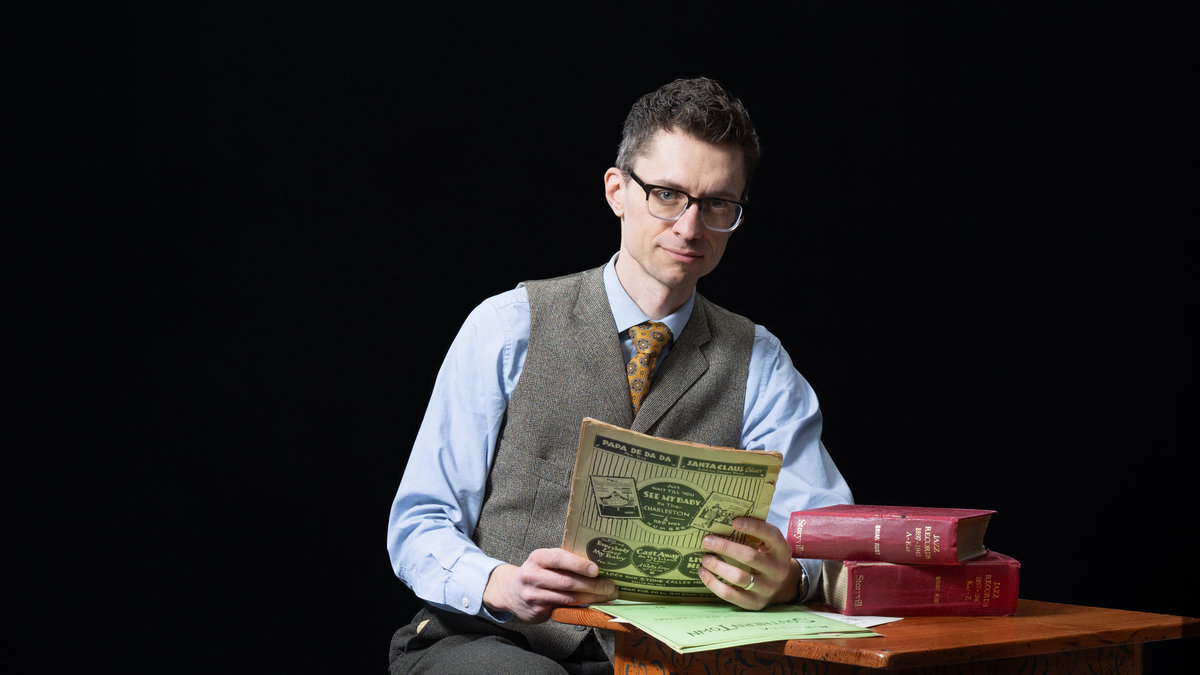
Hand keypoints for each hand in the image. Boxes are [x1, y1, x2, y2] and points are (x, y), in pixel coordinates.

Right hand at [482, 548, 618, 622]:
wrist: (511, 592)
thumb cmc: (537, 572)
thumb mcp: (545, 561)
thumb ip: (564, 561)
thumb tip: (597, 566)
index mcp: (537, 558)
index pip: (559, 559)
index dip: (579, 564)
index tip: (597, 569)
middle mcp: (532, 576)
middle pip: (566, 582)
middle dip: (592, 585)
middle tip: (610, 587)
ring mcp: (534, 595)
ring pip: (567, 598)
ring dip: (590, 598)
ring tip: (606, 596)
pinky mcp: (537, 611)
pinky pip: (564, 609)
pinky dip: (581, 607)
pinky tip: (592, 605)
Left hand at [698, 517, 803, 609]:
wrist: (783, 586)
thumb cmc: (768, 557)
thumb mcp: (769, 545)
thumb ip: (754, 534)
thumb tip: (723, 521)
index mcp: (782, 551)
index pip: (771, 535)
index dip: (753, 527)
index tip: (733, 521)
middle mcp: (778, 571)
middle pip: (749, 557)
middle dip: (725, 547)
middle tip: (707, 540)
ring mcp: (767, 589)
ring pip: (739, 577)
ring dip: (717, 566)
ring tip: (705, 558)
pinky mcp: (755, 603)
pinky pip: (730, 594)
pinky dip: (713, 583)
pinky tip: (704, 572)